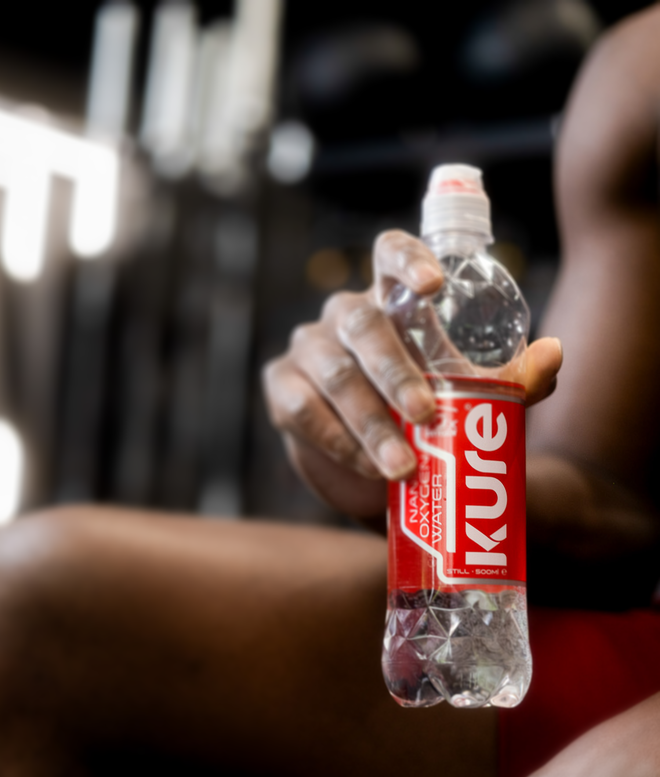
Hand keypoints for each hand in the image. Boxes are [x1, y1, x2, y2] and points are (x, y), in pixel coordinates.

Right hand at [263, 230, 562, 519]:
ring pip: (334, 374)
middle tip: (425, 414)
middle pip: (362, 325)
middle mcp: (344, 314)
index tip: (434, 285)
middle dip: (394, 371)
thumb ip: (511, 378)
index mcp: (391, 298)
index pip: (389, 253)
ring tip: (402, 466)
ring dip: (369, 422)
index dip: (408, 260)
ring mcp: (308, 347)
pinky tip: (367, 467)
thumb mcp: (469, 394)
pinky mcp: (281, 387)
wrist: (369, 457)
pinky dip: (338, 442)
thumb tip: (552, 356)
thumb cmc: (423, 409)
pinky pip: (303, 409)